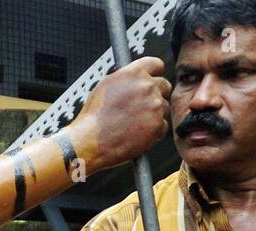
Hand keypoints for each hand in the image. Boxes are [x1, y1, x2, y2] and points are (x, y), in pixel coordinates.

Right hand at [70, 57, 170, 171]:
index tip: (153, 80)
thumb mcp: (106, 85)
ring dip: (154, 114)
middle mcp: (147, 86)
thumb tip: (136, 77)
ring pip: (164, 107)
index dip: (154, 74)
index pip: (157, 64)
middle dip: (156, 94)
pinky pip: (163, 125)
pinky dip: (153, 131)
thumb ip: (127, 77)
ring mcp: (154, 105)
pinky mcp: (157, 125)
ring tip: (134, 122)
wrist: (90, 140)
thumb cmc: (94, 117)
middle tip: (143, 106)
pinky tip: (137, 132)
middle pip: (164, 85)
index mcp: (134, 73)